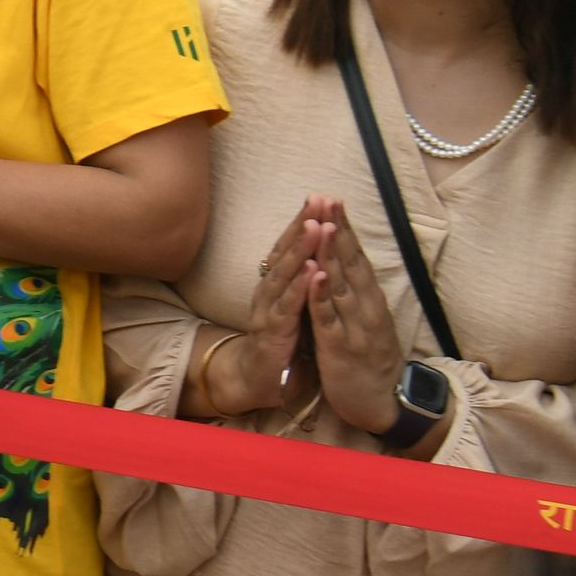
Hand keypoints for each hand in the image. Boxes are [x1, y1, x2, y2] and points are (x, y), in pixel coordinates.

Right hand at [204, 204, 322, 415]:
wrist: (256, 378)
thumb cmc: (281, 338)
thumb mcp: (293, 303)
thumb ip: (300, 278)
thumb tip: (315, 248)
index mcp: (276, 283)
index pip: (289, 246)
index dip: (302, 221)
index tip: (320, 197)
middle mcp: (268, 290)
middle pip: (285, 252)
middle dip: (302, 225)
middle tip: (318, 201)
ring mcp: (268, 310)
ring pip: (285, 275)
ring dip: (301, 250)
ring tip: (316, 227)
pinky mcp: (273, 332)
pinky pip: (287, 308)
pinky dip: (300, 289)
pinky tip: (313, 272)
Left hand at [303, 203, 412, 436]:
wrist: (383, 402)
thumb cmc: (370, 359)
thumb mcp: (366, 320)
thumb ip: (357, 293)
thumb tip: (349, 263)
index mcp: (368, 299)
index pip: (354, 256)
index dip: (343, 228)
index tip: (332, 199)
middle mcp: (365, 306)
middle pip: (350, 262)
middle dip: (337, 229)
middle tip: (327, 198)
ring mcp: (355, 325)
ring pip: (340, 284)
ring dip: (330, 254)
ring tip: (322, 225)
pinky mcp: (341, 346)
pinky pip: (328, 317)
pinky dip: (321, 295)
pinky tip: (315, 274)